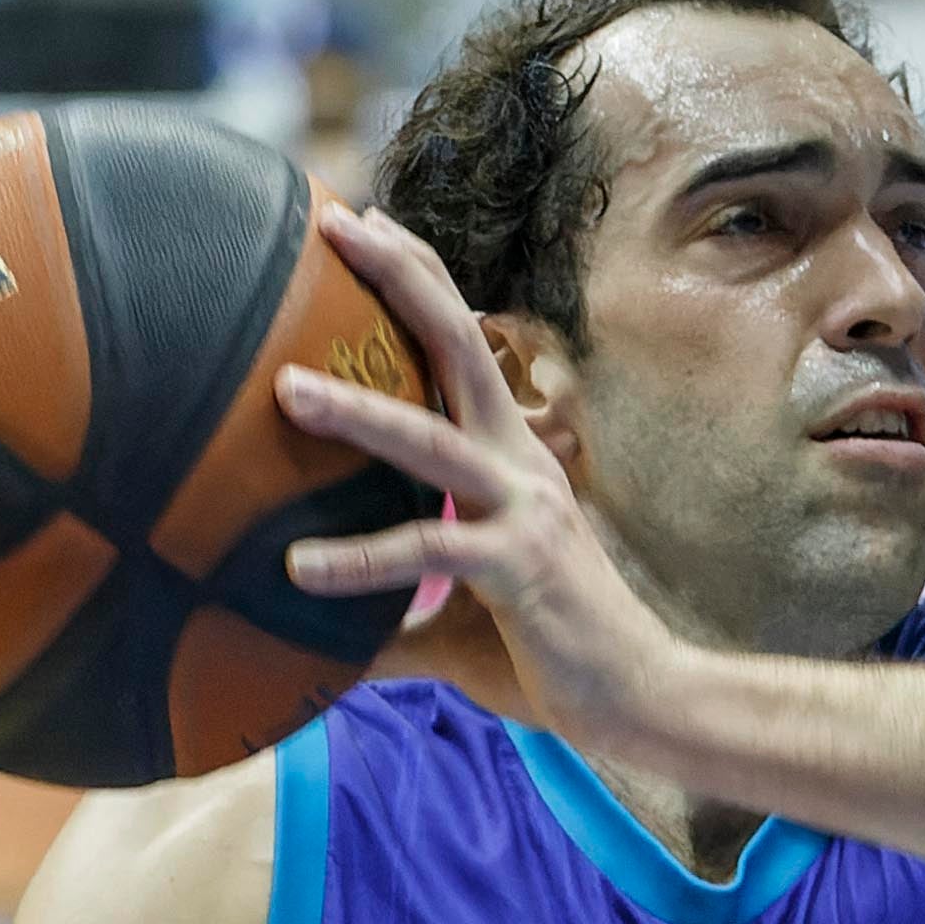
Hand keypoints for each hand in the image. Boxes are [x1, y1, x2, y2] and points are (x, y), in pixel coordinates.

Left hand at [275, 205, 678, 747]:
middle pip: (458, 343)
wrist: (641, 698)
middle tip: (334, 226)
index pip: (464, 342)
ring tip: (284, 386)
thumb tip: (319, 650)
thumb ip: (390, 622)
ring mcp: (522, 509)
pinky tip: (297, 572)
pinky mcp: (516, 567)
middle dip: (398, 278)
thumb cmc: (554, 656)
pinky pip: (427, 551)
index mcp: (510, 457)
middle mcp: (519, 463)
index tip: (364, 225)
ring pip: (429, 439)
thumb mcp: (457, 627)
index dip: (420, 279)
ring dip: (355, 410)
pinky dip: (359, 561)